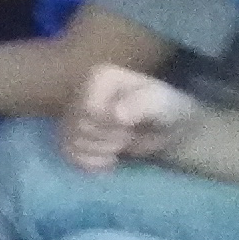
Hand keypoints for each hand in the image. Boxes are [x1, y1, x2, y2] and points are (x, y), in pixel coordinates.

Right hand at [62, 63, 195, 174]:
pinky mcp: (75, 135)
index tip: (129, 126)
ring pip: (70, 141)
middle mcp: (82, 90)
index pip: (88, 109)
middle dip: (106, 140)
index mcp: (100, 77)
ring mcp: (76, 114)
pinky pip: (67, 153)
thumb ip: (141, 105)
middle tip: (127, 137)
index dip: (108, 125)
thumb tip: (116, 115)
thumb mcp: (161, 104)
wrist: (171, 130)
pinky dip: (87, 163)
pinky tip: (107, 161)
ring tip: (118, 148)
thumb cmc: (167, 110)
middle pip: (78, 127)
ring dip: (98, 152)